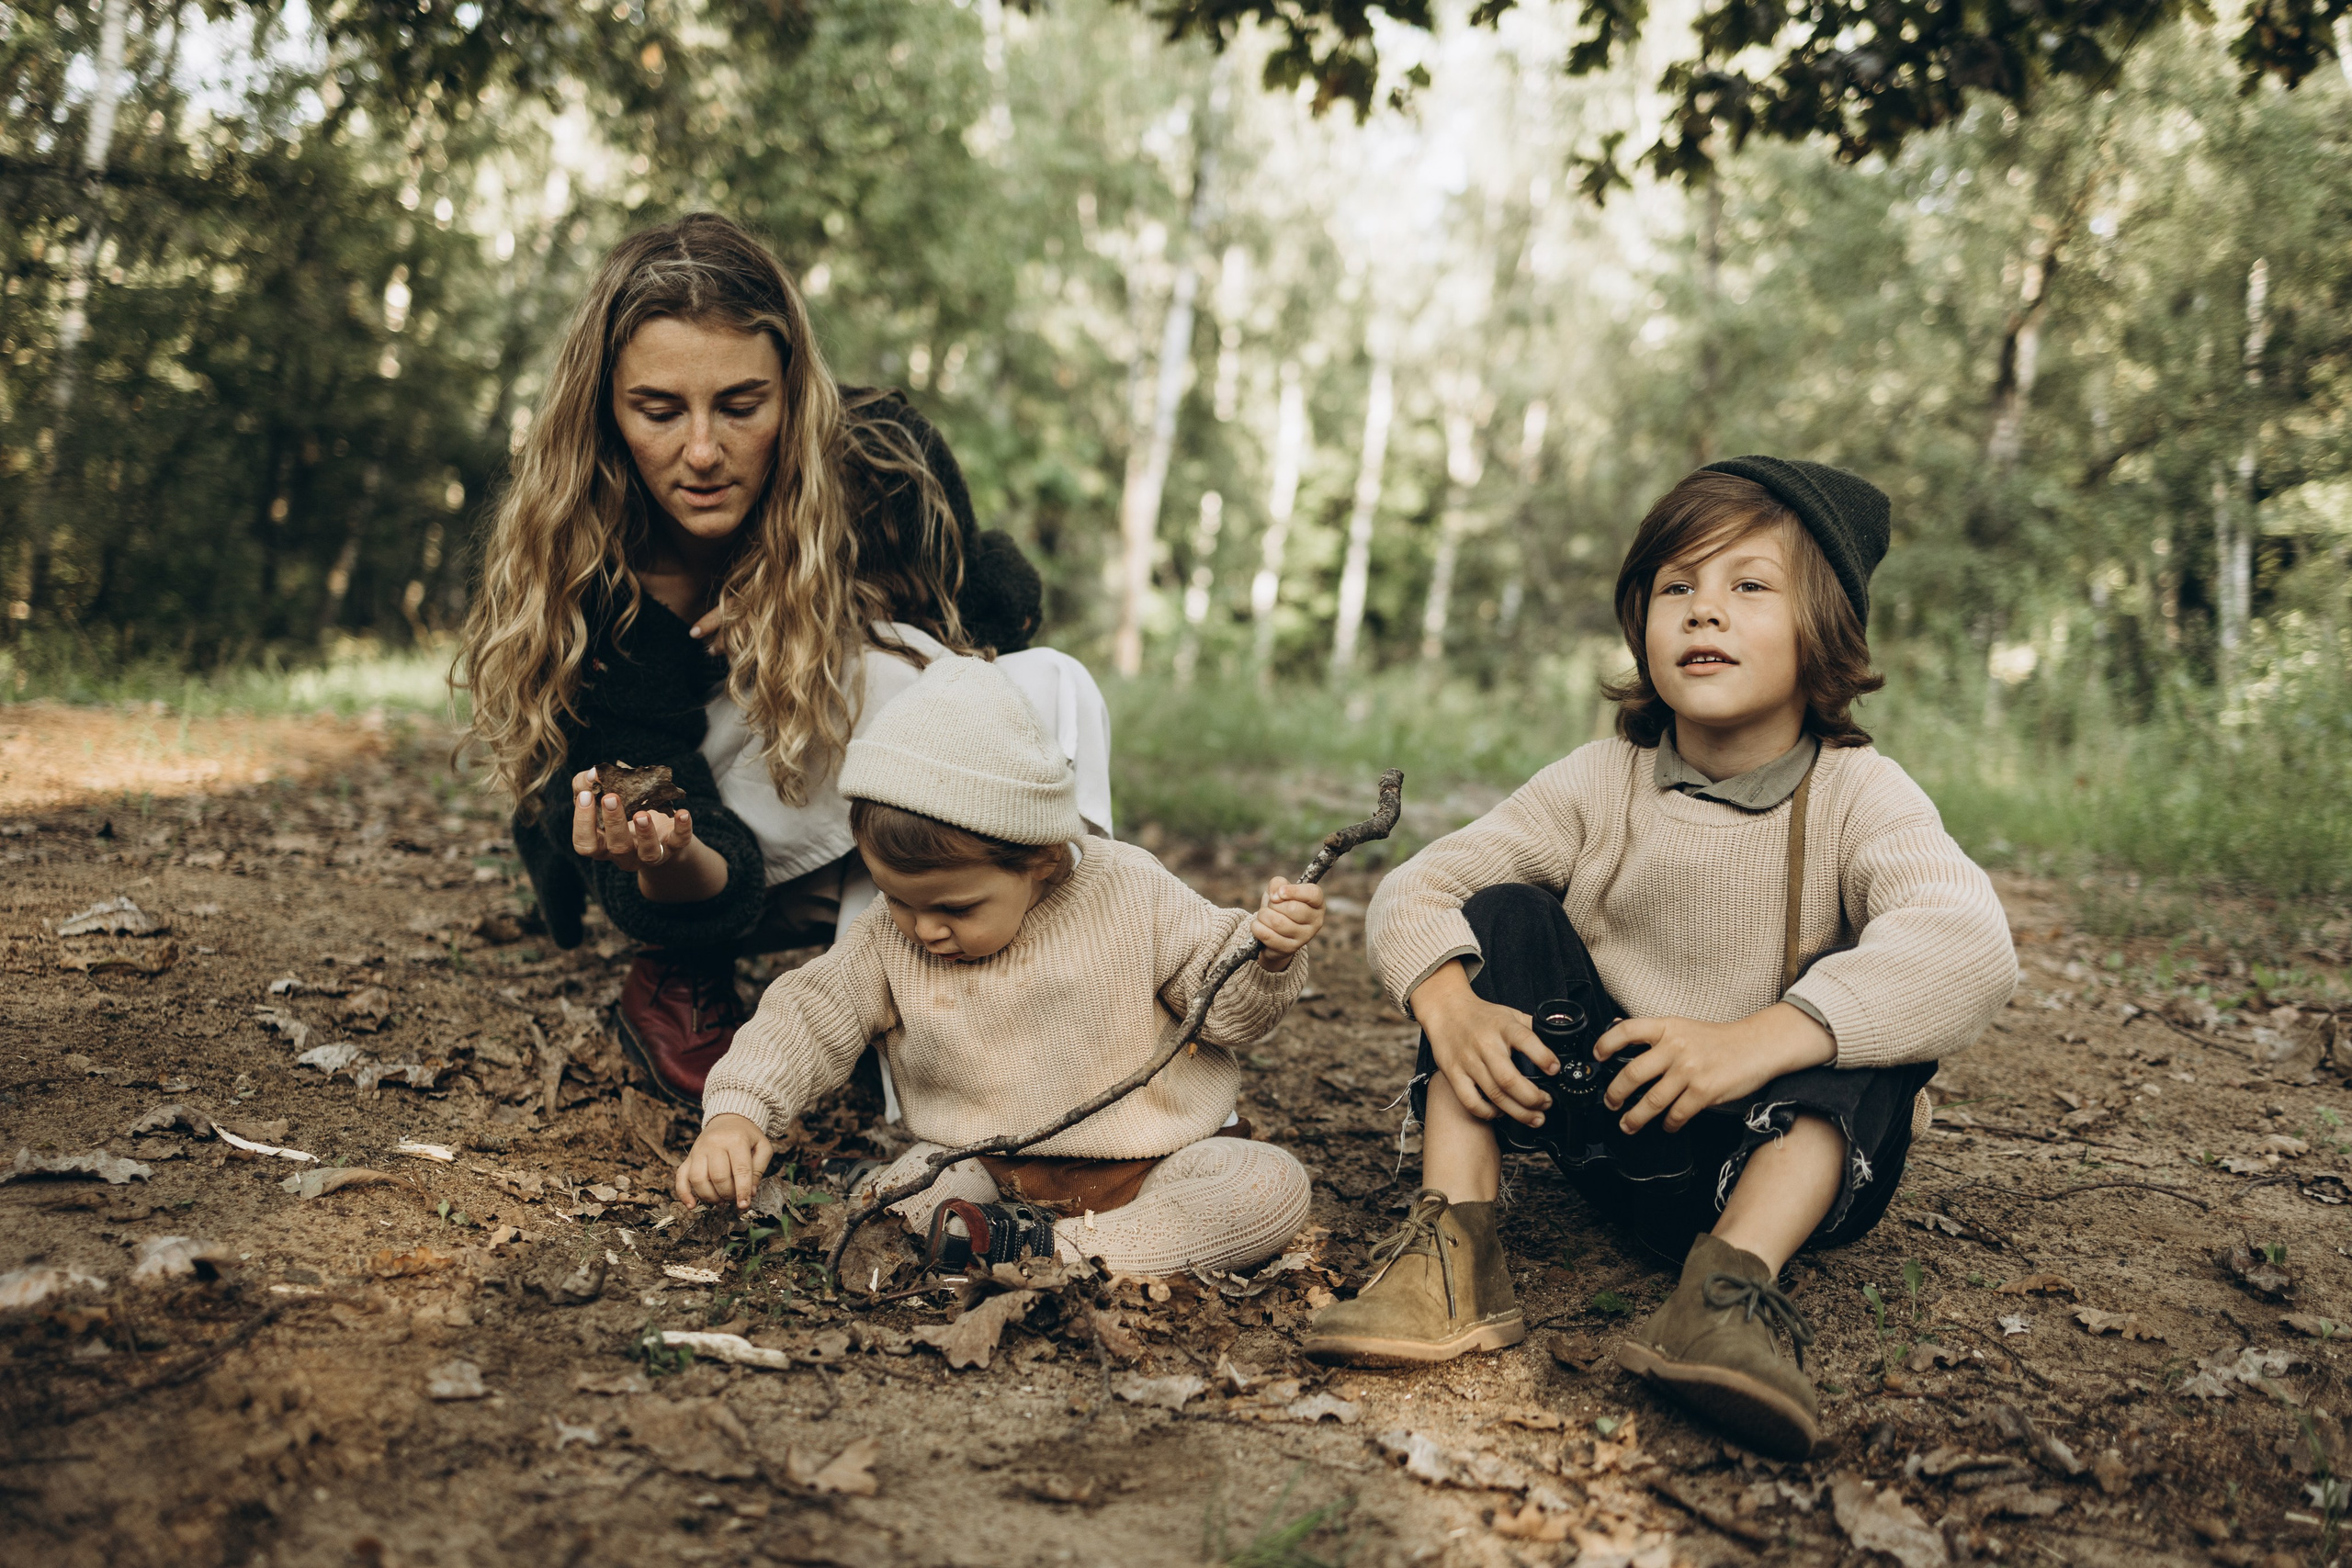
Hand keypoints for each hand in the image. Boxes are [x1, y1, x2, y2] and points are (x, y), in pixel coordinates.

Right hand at [570, 767, 698, 874]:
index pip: (586, 843)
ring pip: (647, 853)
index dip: (583, 822)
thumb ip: (588, 784)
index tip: (586, 795)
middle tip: (611, 797)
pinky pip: (679, 842)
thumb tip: (594, 773)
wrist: (657, 824)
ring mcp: (650, 853)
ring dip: (644, 833)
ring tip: (641, 814)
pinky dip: (682, 828)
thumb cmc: (623, 808)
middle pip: (616, 847)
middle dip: (613, 822)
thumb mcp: (603, 795)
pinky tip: (682, 813)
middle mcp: (625, 854)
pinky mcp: (673, 846)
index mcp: (602, 844)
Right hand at [675, 1112, 774, 1210]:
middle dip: (728, 1194)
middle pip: (718, 1177)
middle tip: (734, 1198)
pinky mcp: (689, 1157)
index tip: (744, 1205)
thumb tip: (751, 1193)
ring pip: (698, 1179)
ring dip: (710, 1196)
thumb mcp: (762, 1147)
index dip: (742, 1190)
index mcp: (736, 1140)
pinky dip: (684, 1193)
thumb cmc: (747, 1136)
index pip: (740, 1170)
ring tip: (721, 1200)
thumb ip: (758, 1170)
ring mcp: (698, 1150)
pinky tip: (692, 1205)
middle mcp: (714, 1144)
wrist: (728, 1118)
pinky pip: (680, 1177)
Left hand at [1252, 878, 1325, 971]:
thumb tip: (1275, 895)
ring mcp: (1304, 937)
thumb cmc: (1279, 906)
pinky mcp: (1290, 949)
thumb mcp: (1279, 890)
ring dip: (1263, 915)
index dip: (1294, 891)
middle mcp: (1316, 921)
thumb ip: (1278, 883)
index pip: (1313, 894)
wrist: (1274, 932)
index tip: (1280, 893)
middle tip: (1270, 905)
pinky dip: (1257, 928)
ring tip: (1264, 916)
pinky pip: (1268, 936)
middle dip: (1273, 904)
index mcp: (1317, 903)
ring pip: (1278, 922)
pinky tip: (1259, 926)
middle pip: (1292, 908)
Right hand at [1410, 961, 1560, 1128]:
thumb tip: (1559, 1044)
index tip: (1555, 1070)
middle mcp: (1485, 1044)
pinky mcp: (1453, 1073)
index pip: (1525, 1040)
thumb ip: (1532, 1029)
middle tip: (1547, 1103)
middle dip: (1533, 1098)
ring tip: (1535, 1117)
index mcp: (1502, 1026)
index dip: (1543, 1057)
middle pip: (1509, 1079)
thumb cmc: (1482, 1016)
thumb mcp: (1510, 1014)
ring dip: (1518, 1112)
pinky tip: (1500, 1112)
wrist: (1446, 1010)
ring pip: (1494, 1095)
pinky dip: (1488, 1113)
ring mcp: (1467, 1061)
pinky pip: (1471, 1101)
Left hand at [1597, 1003, 1835, 1134]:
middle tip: (1610, 1102)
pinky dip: (1668, 1124)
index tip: (1596, 1057)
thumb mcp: (1685, 1027)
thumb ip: (1659, 1036)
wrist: (1757, 1045)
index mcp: (1668, 1027)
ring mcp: (1689, 1070)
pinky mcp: (1703, 1091)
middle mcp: (1675, 1047)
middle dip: (1615, 1093)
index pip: (1627, 1030)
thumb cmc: (1720, 1039)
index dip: (1606, 1043)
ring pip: (1651, 1101)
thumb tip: (1622, 1039)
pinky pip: (1677, 1114)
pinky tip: (1667, 1125)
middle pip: (1632, 1073)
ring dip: (1635, 1117)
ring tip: (1628, 1124)